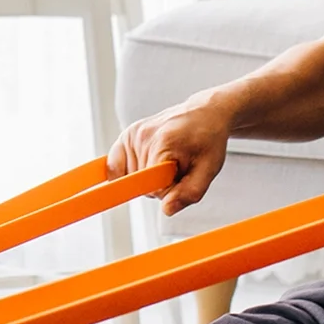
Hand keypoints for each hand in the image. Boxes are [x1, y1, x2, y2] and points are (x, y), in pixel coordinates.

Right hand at [110, 93, 233, 215]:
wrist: (204, 114)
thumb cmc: (207, 139)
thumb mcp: (208, 169)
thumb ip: (188, 193)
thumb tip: (167, 209)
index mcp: (163, 143)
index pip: (154, 188)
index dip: (170, 189)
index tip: (182, 177)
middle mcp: (143, 136)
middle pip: (141, 184)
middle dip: (159, 184)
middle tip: (176, 168)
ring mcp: (132, 134)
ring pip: (130, 177)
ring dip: (146, 178)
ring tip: (165, 162)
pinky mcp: (126, 134)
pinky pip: (114, 165)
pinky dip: (126, 171)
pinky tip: (143, 165)